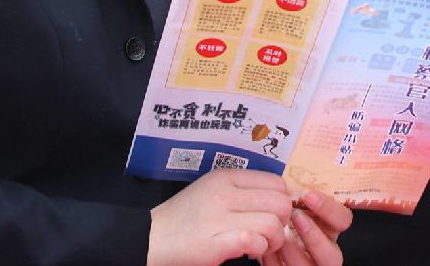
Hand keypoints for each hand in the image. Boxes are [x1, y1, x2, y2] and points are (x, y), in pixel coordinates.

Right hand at [147, 169, 293, 265]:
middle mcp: (225, 193)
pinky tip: (249, 252)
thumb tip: (279, 199)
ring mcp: (219, 217)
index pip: (276, 182)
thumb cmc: (184, 218)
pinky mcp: (214, 242)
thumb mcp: (212, 191)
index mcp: (226, 177)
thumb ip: (242, 191)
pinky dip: (258, 249)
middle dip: (282, 222)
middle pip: (280, 202)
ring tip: (261, 246)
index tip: (272, 215)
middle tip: (269, 234)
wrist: (147, 239)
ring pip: (273, 223)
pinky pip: (255, 240)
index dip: (282, 201)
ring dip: (273, 240)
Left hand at [260, 191, 352, 265]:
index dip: (329, 209)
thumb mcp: (298, 202)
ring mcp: (309, 265)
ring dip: (291, 249)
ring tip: (277, 232)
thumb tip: (290, 183)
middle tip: (295, 216)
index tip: (307, 195)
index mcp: (331, 228)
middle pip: (333, 255)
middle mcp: (325, 249)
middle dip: (314, 236)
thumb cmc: (284, 212)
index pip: (343, 220)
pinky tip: (265, 247)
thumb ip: (301, 197)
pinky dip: (273, 259)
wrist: (267, 228)